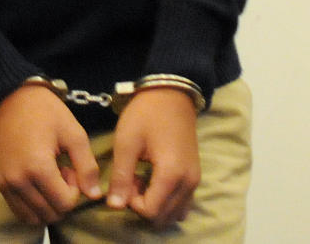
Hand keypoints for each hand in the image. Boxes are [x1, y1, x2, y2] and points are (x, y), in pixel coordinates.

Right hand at [0, 84, 101, 227]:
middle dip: (62, 198)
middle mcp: (18, 180)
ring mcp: (6, 183)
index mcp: (38, 167)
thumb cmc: (43, 110)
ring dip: (47, 204)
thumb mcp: (72, 132)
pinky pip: (19, 211)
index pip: (65, 204)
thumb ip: (87, 166)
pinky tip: (37, 182)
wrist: (8, 96)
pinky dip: (33, 206)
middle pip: (50, 214)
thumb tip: (94, 195)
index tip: (70, 168)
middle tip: (61, 172)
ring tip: (49, 178)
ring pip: (34, 217)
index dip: (75, 190)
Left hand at [106, 87, 199, 225]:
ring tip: (140, 179)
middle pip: (163, 217)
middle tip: (130, 180)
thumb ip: (121, 176)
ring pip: (174, 212)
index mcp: (171, 175)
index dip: (132, 203)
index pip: (151, 212)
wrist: (171, 93)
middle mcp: (188, 184)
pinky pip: (182, 202)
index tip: (124, 181)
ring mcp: (194, 181)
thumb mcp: (126, 142)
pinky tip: (152, 179)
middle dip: (143, 205)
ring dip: (155, 204)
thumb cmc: (145, 114)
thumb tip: (114, 206)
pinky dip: (166, 200)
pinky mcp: (195, 176)